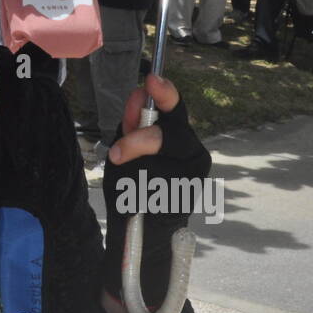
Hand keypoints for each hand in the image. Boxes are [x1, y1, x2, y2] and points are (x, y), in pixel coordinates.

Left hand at [100, 75, 211, 312]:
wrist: (139, 233)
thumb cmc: (131, 188)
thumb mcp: (123, 151)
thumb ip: (130, 125)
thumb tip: (137, 94)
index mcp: (176, 133)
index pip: (174, 106)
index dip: (164, 92)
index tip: (152, 79)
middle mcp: (192, 149)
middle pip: (170, 134)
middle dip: (140, 142)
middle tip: (118, 155)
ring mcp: (194, 172)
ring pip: (161, 163)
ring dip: (137, 175)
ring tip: (132, 188)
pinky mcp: (191, 194)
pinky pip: (161, 186)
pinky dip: (143, 193)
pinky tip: (145, 201)